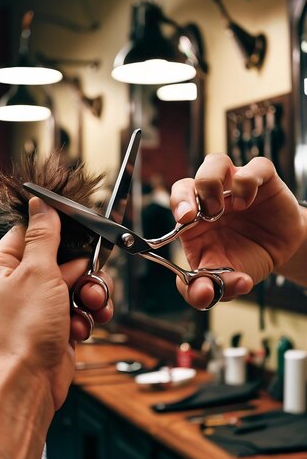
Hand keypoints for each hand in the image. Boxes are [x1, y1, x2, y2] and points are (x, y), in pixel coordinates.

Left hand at [0, 197, 112, 409]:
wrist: (28, 383)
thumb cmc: (22, 331)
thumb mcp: (37, 271)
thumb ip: (44, 236)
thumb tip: (41, 204)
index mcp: (1, 268)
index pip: (31, 234)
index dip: (58, 232)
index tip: (81, 230)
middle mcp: (18, 286)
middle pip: (62, 260)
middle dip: (82, 271)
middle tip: (87, 281)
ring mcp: (38, 308)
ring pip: (77, 285)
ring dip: (89, 295)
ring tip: (90, 307)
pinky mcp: (56, 327)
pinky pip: (80, 309)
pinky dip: (86, 317)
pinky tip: (82, 327)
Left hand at [170, 154, 304, 309]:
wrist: (281, 253)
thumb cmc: (246, 259)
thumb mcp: (224, 281)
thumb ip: (205, 291)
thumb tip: (203, 295)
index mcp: (195, 220)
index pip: (177, 201)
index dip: (176, 204)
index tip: (183, 219)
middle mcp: (211, 198)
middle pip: (188, 180)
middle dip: (186, 194)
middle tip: (196, 215)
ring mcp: (234, 185)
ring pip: (215, 163)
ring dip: (212, 183)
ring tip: (224, 208)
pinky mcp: (262, 179)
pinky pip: (253, 167)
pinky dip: (248, 180)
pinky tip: (248, 202)